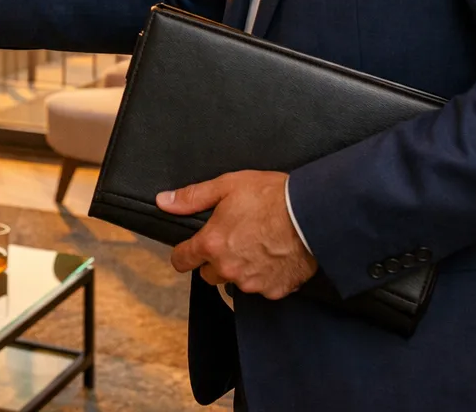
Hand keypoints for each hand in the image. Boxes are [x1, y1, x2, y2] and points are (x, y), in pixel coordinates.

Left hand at [160, 170, 316, 299]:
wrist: (311, 213)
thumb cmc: (271, 196)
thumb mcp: (227, 186)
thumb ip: (192, 197)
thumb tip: (164, 201)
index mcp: (211, 244)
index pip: (181, 260)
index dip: (183, 253)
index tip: (188, 250)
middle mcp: (228, 268)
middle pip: (208, 274)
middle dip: (215, 260)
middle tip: (233, 239)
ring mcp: (252, 283)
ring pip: (235, 282)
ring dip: (240, 269)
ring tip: (257, 245)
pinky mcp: (275, 290)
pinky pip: (262, 287)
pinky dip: (265, 276)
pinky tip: (274, 257)